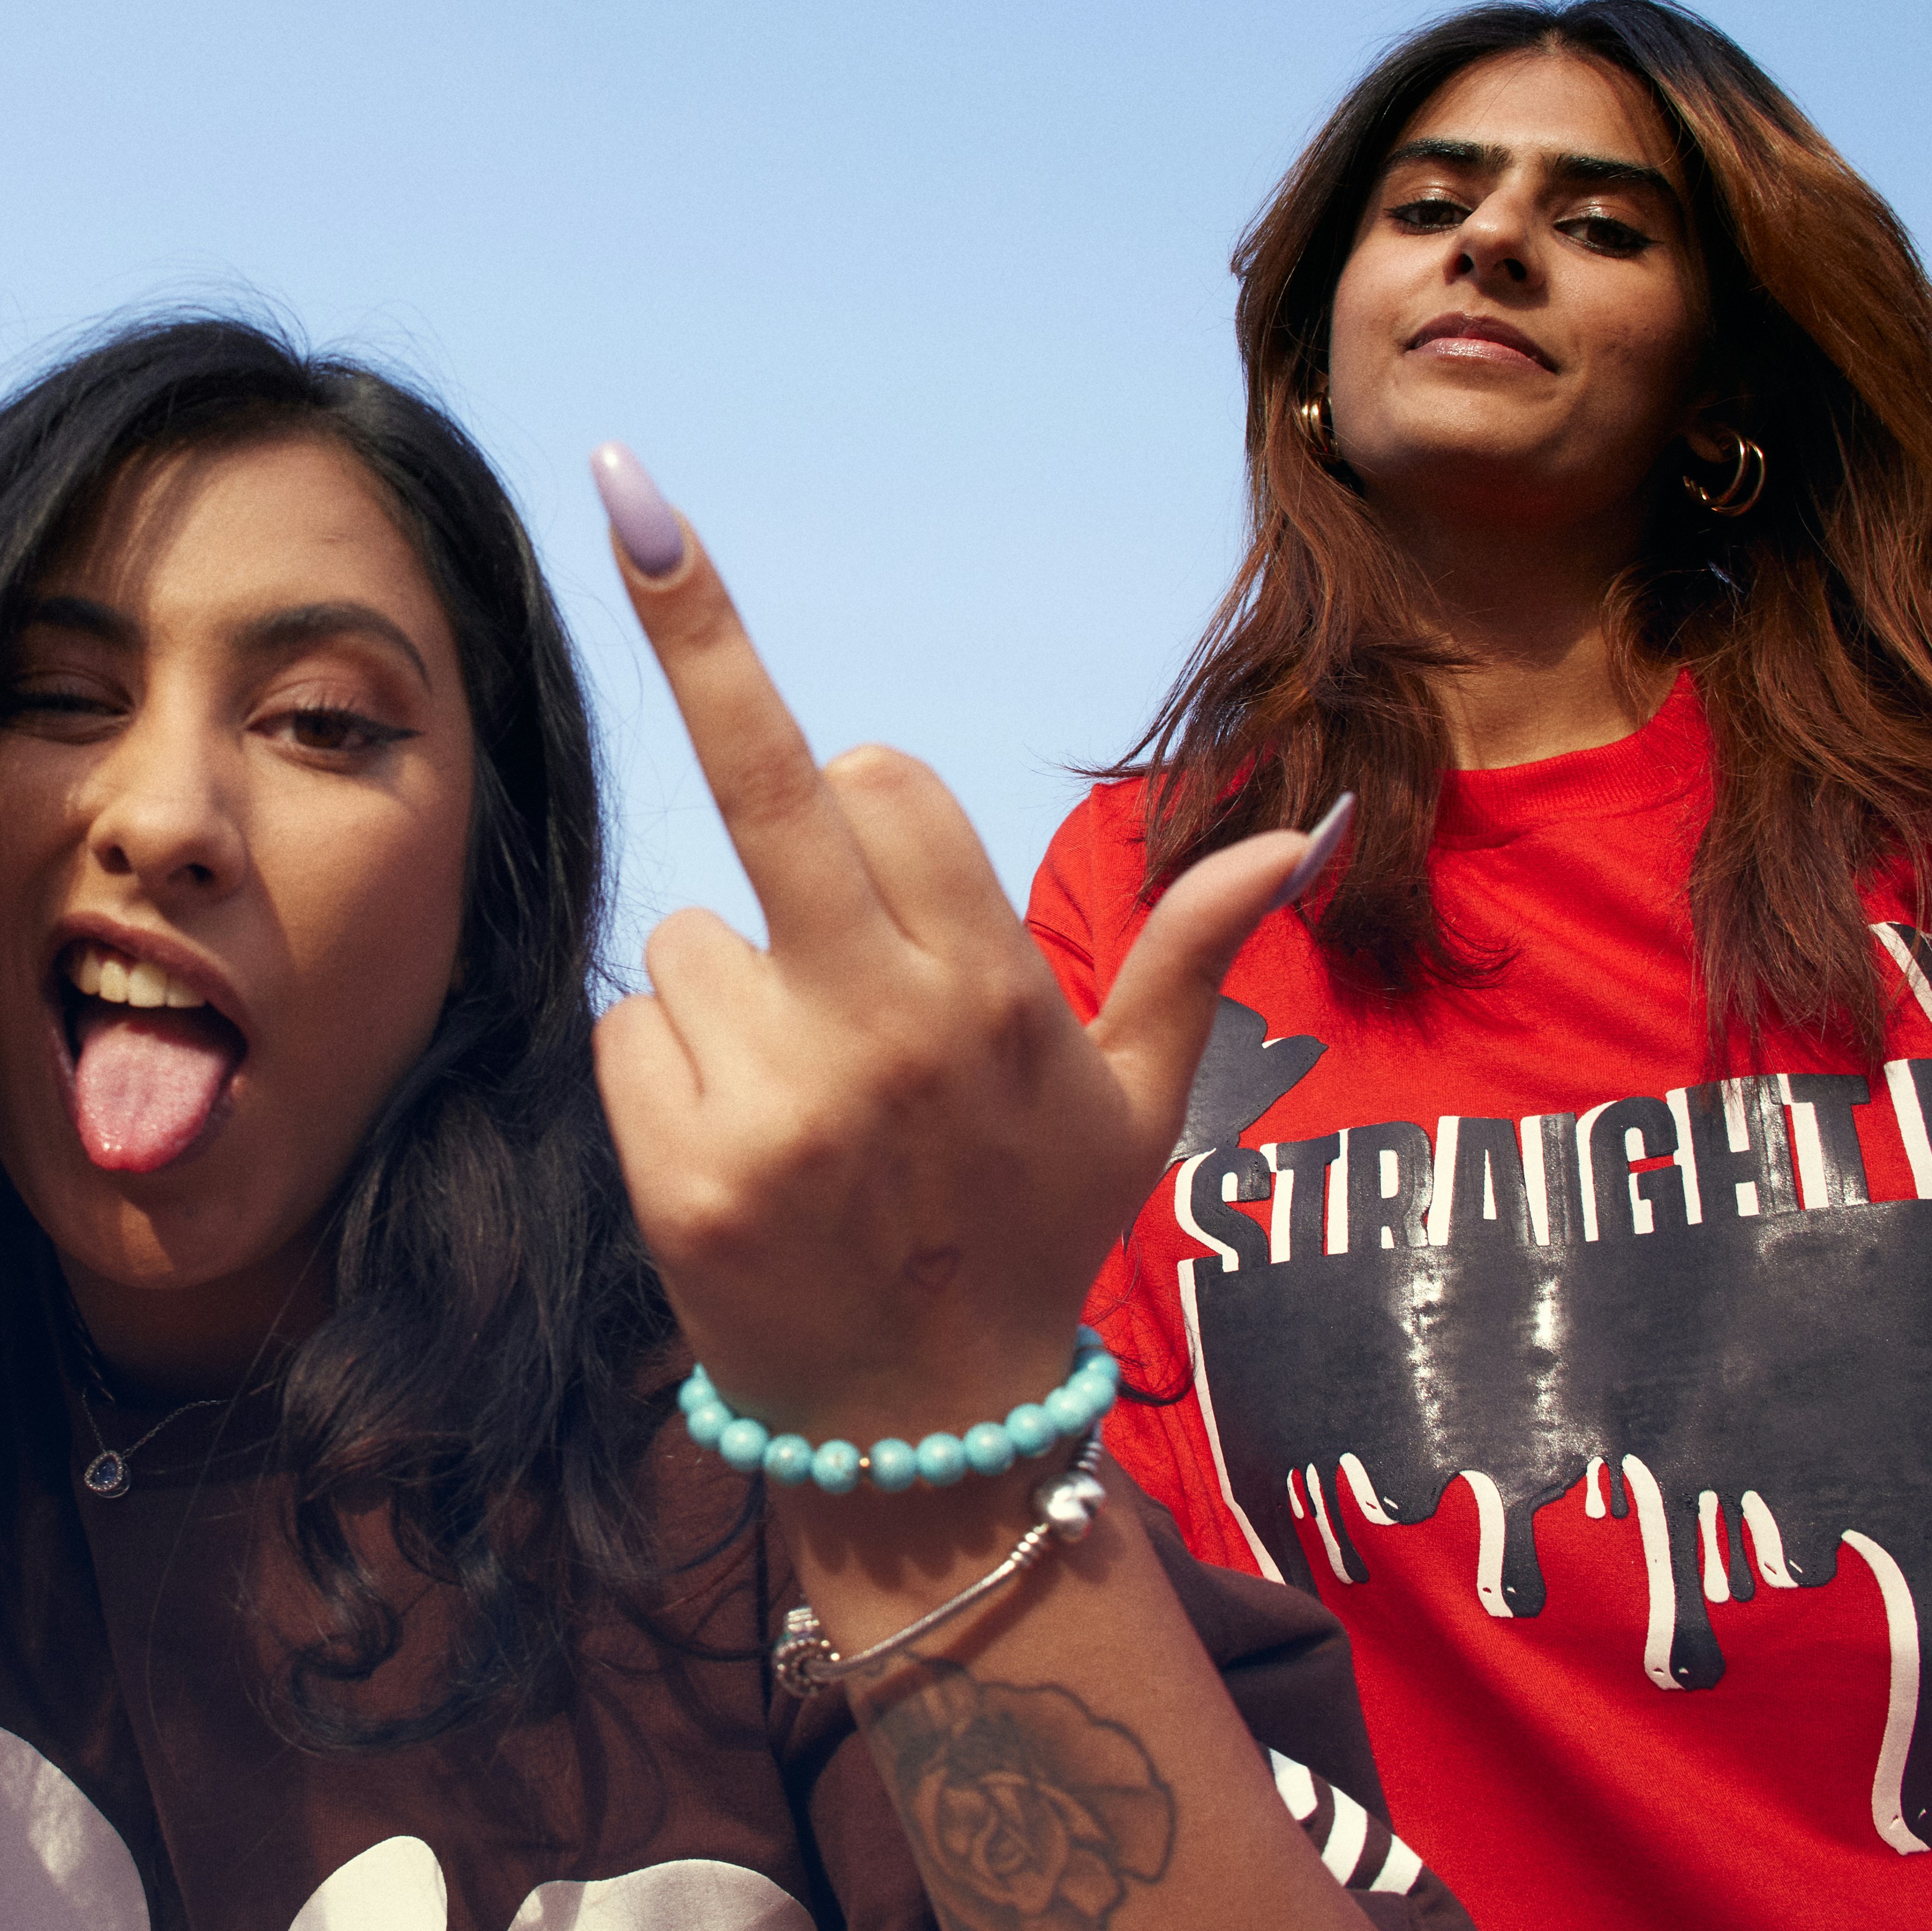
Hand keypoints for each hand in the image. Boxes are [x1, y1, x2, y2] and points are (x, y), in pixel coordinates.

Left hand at [581, 446, 1334, 1441]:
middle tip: (629, 494)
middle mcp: (886, 1033)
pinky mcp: (679, 1178)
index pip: (882, 778)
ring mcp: (776, 1107)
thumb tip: (1304, 827)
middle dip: (694, 624)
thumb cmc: (1026, 1243)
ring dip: (722, 995)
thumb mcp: (1139, 1107)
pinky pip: (627, 1031)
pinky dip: (662, 1075)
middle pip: (769, 779)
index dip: (865, 798)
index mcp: (989, 993)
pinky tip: (734, 1155)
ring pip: (685, 935)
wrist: (926, 1436)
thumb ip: (1193, 956)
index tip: (850, 795)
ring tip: (795, 1107)